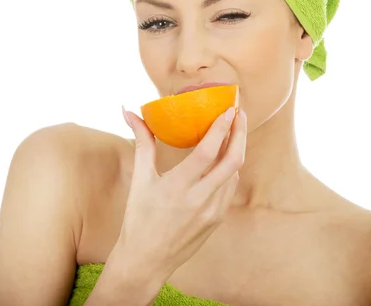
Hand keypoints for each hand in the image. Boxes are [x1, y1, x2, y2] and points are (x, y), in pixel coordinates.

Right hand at [113, 106, 246, 282]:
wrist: (146, 260)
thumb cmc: (138, 219)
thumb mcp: (139, 180)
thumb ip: (142, 142)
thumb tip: (130, 111)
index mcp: (177, 188)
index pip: (208, 152)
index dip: (222, 128)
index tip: (229, 109)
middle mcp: (199, 200)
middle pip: (233, 160)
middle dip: (240, 133)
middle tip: (240, 114)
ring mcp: (212, 211)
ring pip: (234, 173)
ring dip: (236, 150)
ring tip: (233, 131)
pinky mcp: (218, 220)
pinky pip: (230, 188)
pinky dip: (230, 170)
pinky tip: (224, 158)